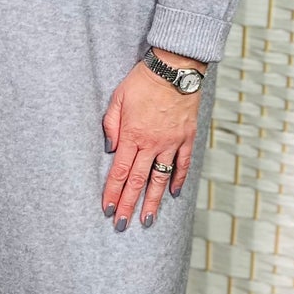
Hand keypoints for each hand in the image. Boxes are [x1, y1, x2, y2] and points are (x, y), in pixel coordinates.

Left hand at [100, 51, 204, 229]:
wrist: (174, 68)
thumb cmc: (143, 81)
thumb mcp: (118, 98)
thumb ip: (111, 125)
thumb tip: (110, 149)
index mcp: (132, 135)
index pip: (120, 171)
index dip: (112, 192)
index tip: (107, 209)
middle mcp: (152, 144)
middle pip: (138, 181)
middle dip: (128, 205)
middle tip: (121, 225)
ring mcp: (171, 143)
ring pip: (160, 178)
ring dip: (153, 201)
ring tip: (147, 220)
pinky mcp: (186, 137)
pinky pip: (183, 163)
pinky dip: (178, 179)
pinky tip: (172, 193)